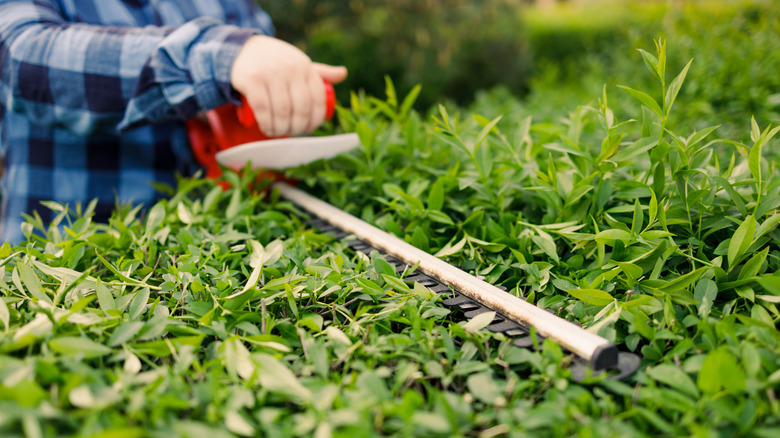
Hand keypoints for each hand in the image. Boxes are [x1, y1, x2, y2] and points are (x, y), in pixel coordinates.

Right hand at [230, 35, 346, 136]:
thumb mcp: (299, 63)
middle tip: (292, 133)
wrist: (242, 49)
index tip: (308, 129)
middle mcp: (291, 69)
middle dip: (298, 127)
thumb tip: (344, 73)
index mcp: (306, 67)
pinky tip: (266, 128)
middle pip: (301, 108)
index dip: (316, 119)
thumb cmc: (276, 61)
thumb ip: (320, 71)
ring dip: (281, 128)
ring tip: (278, 132)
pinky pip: (262, 108)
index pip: (318, 99)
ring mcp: (271, 73)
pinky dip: (266, 123)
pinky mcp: (252, 79)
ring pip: (282, 111)